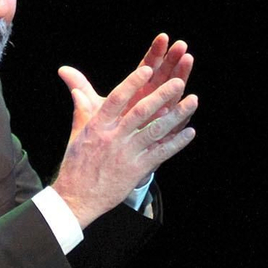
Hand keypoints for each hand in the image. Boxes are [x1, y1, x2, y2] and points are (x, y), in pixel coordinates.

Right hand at [53, 36, 198, 227]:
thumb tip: (75, 86)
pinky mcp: (136, 170)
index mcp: (97, 126)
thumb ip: (82, 108)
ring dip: (176, 116)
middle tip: (178, 81)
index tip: (148, 69)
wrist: (77, 198)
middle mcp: (113, 137)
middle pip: (140, 111)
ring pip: (155, 130)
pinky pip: (160, 153)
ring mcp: (126, 154)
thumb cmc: (76, 165)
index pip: (116, 98)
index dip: (132, 83)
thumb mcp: (77, 134)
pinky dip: (176, 143)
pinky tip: (190, 132)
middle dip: (161, 95)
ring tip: (192, 101)